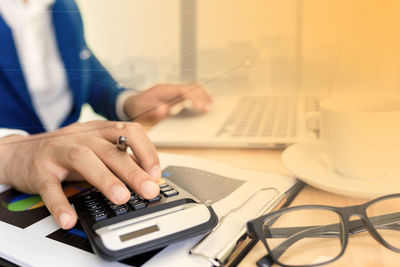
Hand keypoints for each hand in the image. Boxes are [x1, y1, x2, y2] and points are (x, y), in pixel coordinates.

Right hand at [0, 121, 160, 228]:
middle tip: (149, 190)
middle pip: (110, 150)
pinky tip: (69, 218)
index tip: (156, 173)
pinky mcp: (39, 170)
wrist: (20, 152)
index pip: (129, 131)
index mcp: (98, 130)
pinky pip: (49, 187)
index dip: (146, 150)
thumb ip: (118, 156)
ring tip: (121, 198)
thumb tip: (149, 173)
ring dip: (105, 179)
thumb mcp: (94, 147)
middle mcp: (81, 136)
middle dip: (133, 171)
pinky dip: (60, 204)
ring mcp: (58, 150)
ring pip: (83, 160)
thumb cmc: (65, 151)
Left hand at [123, 83, 212, 120]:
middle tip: (210, 108)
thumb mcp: (143, 110)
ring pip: (193, 88)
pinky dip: (200, 96)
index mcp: (164, 90)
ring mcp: (173, 90)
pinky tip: (206, 102)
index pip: (184, 91)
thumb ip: (154, 111)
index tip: (201, 108)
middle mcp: (170, 88)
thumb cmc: (138, 107)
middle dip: (202, 97)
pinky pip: (191, 92)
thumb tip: (164, 110)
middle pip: (191, 87)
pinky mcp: (175, 94)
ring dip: (203, 95)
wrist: (132, 102)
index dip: (194, 98)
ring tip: (211, 105)